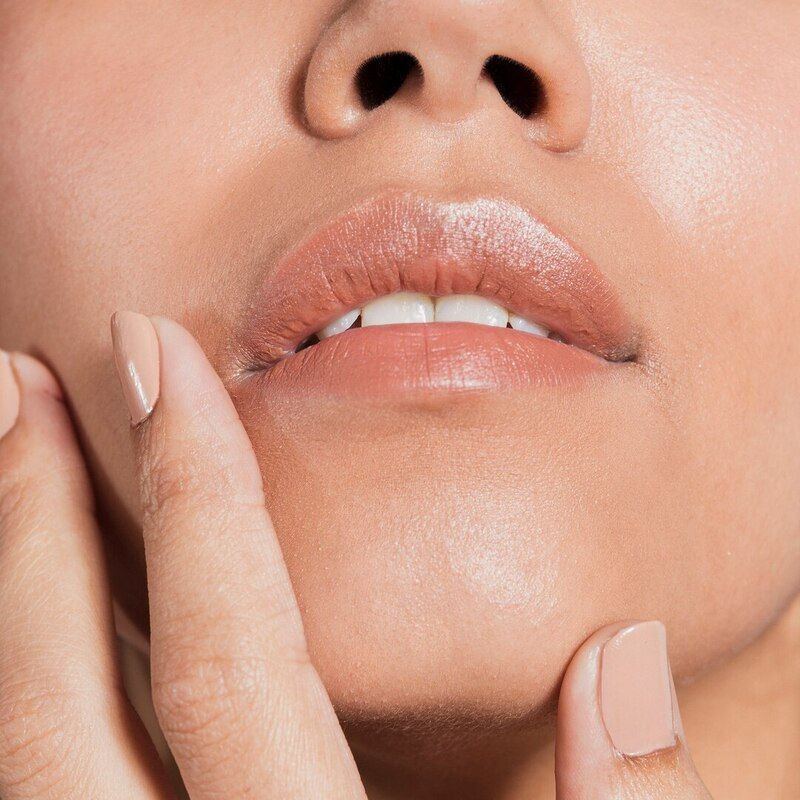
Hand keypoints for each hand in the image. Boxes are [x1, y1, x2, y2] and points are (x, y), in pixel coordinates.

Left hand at [0, 318, 713, 798]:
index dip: (199, 484)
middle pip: (57, 692)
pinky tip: (42, 632)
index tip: (159, 359)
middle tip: (14, 381)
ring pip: (15, 746)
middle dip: (32, 515)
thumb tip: (622, 656)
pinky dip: (26, 697)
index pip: (230, 641)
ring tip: (6, 464)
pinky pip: (36, 789)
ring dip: (9, 594)